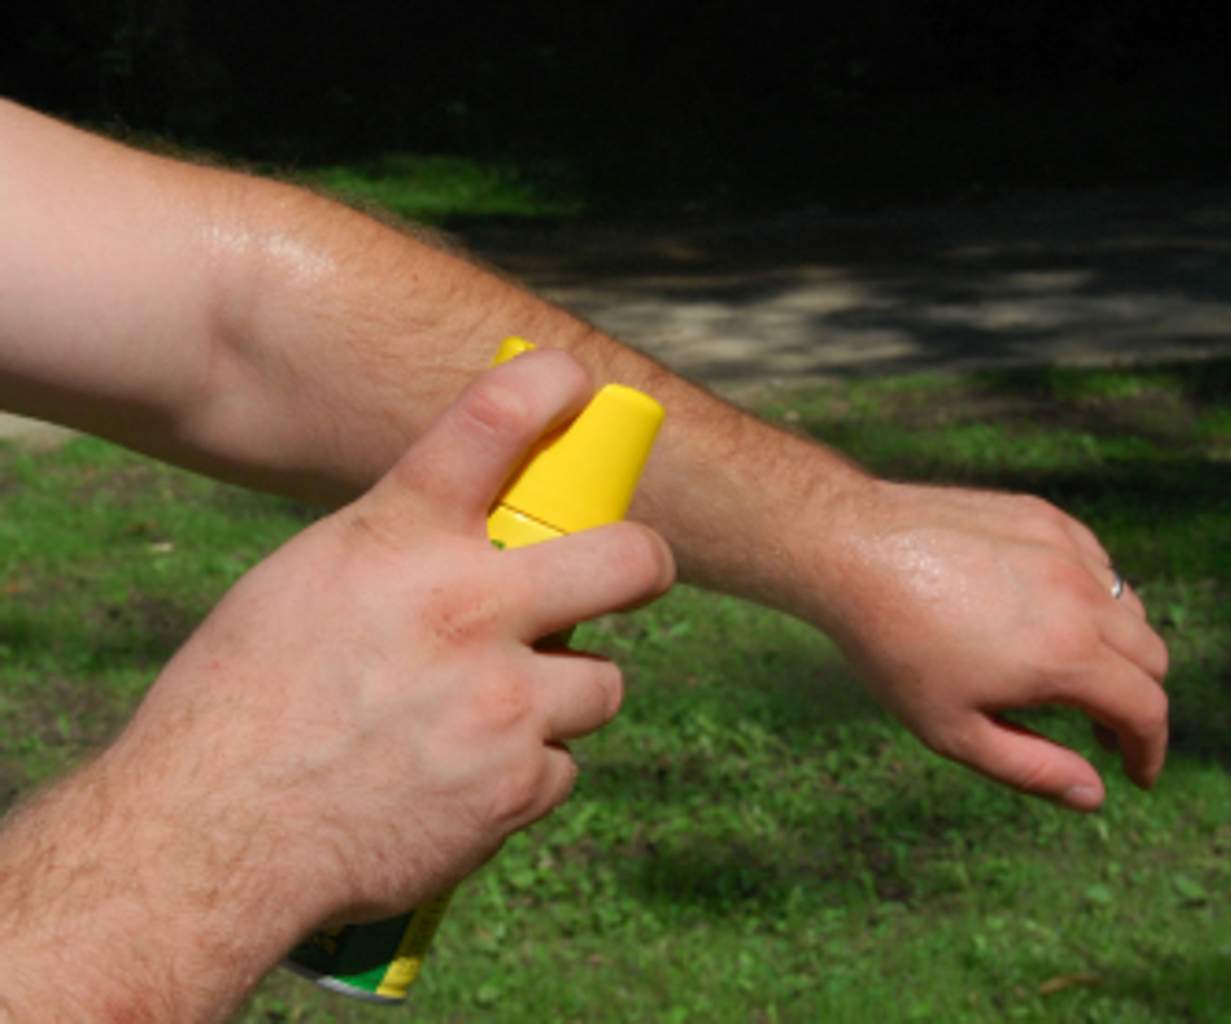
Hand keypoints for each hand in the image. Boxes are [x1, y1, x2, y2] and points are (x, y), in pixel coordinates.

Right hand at [108, 348, 674, 927]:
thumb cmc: (241, 703)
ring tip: (493, 710)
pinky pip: (559, 764)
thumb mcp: (309, 583)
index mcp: (398, 539)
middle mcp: (466, 610)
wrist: (209, 840)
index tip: (574, 383)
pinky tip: (458, 778)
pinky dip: (521, 771)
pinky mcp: (516, 787)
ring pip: (601, 681)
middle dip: (641, 562)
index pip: (496, 419)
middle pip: (631, 558)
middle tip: (629, 570)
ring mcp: (502, 704)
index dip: (551, 385)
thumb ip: (402, 548)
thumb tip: (482, 528)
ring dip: (562, 692)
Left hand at [818, 482, 1167, 810]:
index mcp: (1066, 656)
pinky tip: (1049, 615)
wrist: (853, 551)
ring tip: (1071, 676)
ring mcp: (1065, 549)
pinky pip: (1096, 563)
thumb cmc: (896, 649)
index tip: (1136, 776)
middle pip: (1152, 656)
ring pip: (1129, 607)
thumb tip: (1095, 795)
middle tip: (1099, 732)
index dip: (1150, 751)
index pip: (1147, 709)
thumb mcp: (955, 731)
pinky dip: (1094, 597)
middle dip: (1137, 703)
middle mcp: (1082, 596)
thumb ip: (1032, 768)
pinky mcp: (1044, 517)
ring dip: (1118, 649)